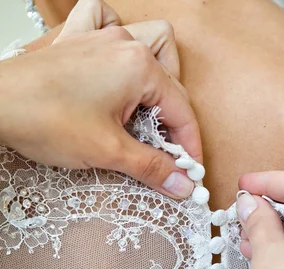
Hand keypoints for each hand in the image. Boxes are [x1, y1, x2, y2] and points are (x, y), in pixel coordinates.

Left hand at [0, 0, 200, 198]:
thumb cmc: (47, 121)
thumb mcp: (108, 151)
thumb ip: (152, 167)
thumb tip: (183, 185)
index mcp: (138, 66)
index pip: (182, 110)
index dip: (190, 147)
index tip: (190, 174)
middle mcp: (123, 43)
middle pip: (170, 79)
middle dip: (174, 119)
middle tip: (165, 152)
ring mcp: (98, 37)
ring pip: (147, 41)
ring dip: (158, 71)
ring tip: (148, 106)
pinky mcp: (76, 41)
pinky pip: (105, 20)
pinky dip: (117, 35)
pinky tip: (114, 59)